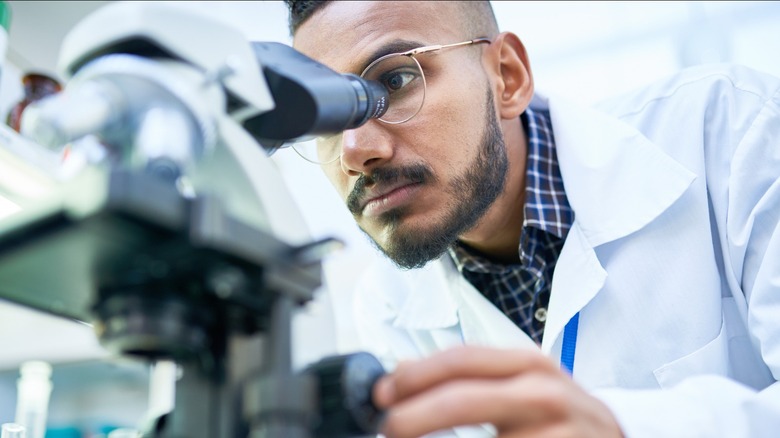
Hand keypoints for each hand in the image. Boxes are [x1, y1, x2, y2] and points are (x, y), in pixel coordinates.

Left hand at [373, 345, 622, 437]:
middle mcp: (544, 394)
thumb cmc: (558, 415)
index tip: (381, 393)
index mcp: (528, 365)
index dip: (415, 376)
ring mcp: (558, 434)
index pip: (462, 360)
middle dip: (414, 416)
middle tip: (386, 428)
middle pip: (464, 400)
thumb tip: (401, 373)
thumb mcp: (520, 383)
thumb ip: (470, 377)